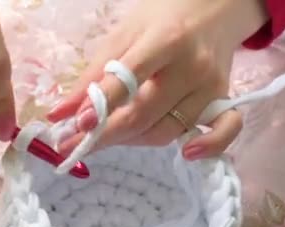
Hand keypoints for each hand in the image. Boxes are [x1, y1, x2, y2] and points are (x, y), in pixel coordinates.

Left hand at [47, 0, 267, 159]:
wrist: (212, 10)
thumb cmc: (161, 21)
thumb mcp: (123, 36)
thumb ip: (92, 76)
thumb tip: (59, 114)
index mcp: (164, 41)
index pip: (129, 79)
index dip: (102, 105)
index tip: (75, 126)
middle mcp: (192, 66)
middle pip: (144, 115)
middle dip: (105, 135)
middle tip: (73, 145)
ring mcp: (211, 86)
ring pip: (167, 131)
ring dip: (132, 140)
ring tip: (110, 133)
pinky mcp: (223, 100)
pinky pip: (224, 132)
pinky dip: (210, 147)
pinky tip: (187, 154)